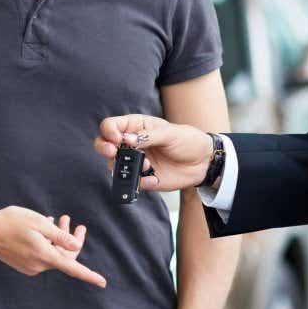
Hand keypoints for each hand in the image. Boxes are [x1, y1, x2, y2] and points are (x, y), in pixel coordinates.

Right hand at [0, 208, 106, 287]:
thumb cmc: (11, 223)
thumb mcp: (39, 223)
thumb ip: (60, 236)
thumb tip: (76, 246)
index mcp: (45, 256)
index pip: (73, 268)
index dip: (89, 275)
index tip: (102, 282)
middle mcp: (39, 265)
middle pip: (63, 256)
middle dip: (69, 239)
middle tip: (68, 219)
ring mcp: (31, 266)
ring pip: (52, 253)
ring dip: (56, 238)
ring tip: (54, 219)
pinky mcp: (24, 264)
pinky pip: (42, 255)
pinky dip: (46, 243)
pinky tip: (42, 228)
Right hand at [94, 114, 213, 191]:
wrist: (203, 162)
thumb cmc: (187, 140)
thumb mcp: (170, 133)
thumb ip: (148, 136)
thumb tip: (126, 139)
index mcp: (136, 127)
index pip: (112, 126)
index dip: (109, 131)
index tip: (117, 139)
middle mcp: (132, 144)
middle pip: (105, 145)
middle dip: (104, 148)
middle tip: (113, 152)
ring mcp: (137, 161)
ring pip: (115, 166)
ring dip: (126, 167)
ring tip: (148, 165)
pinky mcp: (144, 177)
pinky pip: (132, 182)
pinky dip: (140, 183)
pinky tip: (154, 179)